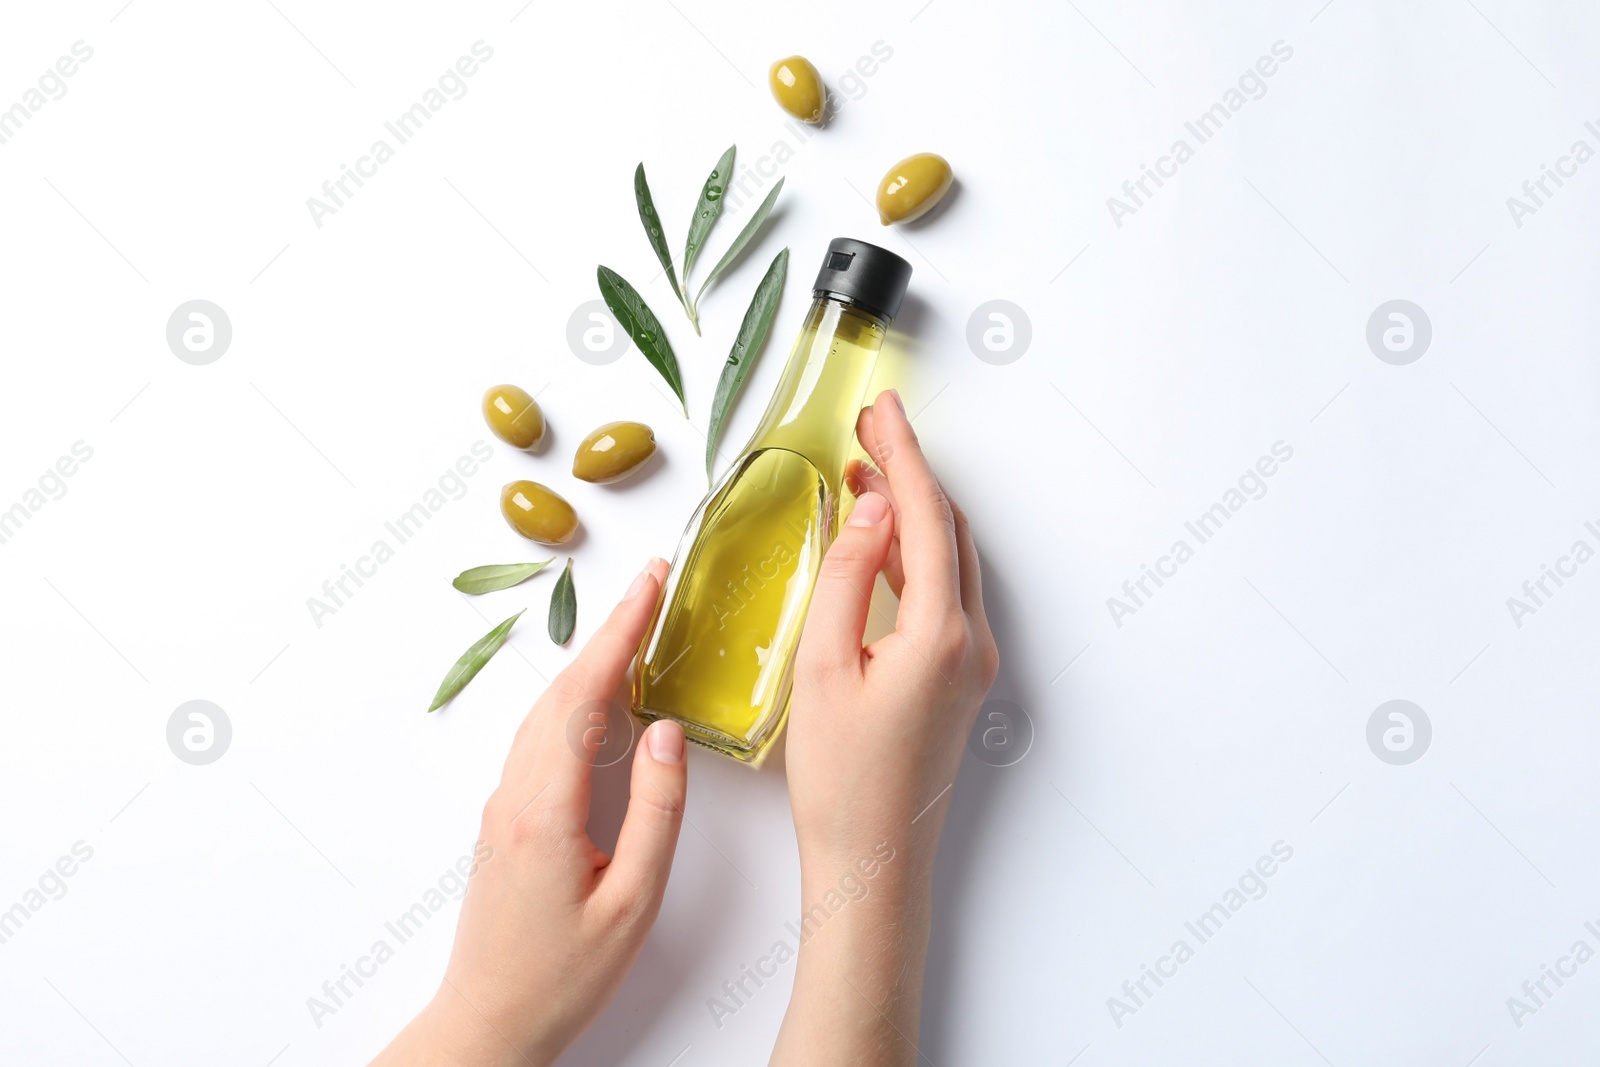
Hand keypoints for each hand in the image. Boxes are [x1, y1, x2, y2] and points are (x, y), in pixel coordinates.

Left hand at [372, 558, 685, 1066]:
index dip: (621, 634)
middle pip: (562, 691)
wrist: (489, 1022)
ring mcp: (504, 804)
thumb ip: (658, 813)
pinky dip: (576, 701)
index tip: (650, 585)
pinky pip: (542, 738)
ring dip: (592, 663)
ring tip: (636, 627)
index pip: (585, 698)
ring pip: (548, 712)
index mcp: (545, 809)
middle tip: (651, 584)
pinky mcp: (506, 818)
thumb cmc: (562, 976)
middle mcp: (514, 794)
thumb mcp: (633, 901)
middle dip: (610, 632)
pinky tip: (602, 699)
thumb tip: (668, 736)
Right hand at [773, 390, 997, 1064]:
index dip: (902, 456)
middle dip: (912, 475)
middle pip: (949, 531)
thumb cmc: (839, 780)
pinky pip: (946, 595)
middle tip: (868, 431)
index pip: (925, 518)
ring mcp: (972, 664)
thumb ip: (848, 578)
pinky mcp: (960, 681)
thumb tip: (872, 511)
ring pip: (950, 562)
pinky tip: (881, 546)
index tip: (879, 410)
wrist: (872, 862)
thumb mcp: (822, 667)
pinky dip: (916, 556)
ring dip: (913, 514)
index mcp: (941, 634)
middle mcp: (972, 643)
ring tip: (866, 476)